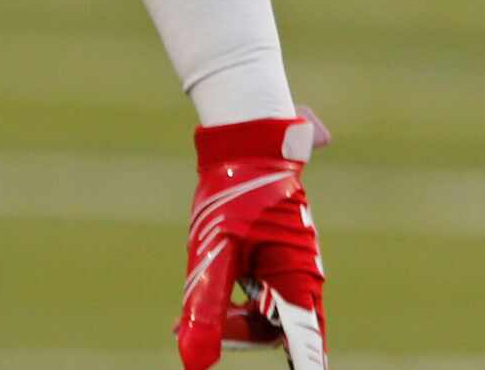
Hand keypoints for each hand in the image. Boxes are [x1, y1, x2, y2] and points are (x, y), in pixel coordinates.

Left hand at [177, 110, 327, 368]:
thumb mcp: (215, 251)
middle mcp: (301, 277)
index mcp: (298, 281)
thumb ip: (207, 305)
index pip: (304, 345)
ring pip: (263, 310)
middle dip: (236, 333)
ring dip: (230, 316)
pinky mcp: (274, 253)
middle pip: (274, 329)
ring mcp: (289, 264)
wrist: (244, 138)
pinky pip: (257, 289)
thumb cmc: (234, 191)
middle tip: (183, 331)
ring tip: (181, 322)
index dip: (304, 367)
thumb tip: (193, 361)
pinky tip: (198, 302)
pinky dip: (230, 297)